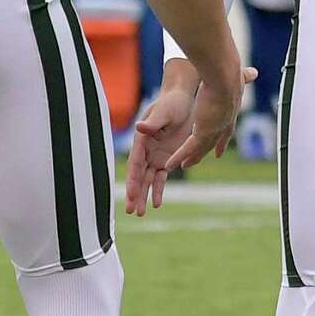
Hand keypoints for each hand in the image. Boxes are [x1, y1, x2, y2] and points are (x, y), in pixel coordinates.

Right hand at [125, 78, 196, 216]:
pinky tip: (156, 203)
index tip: (131, 195)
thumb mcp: (162, 112)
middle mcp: (146, 151)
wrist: (183, 102)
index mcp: (142, 141)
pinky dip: (158, 190)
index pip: (135, 164)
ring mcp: (156, 157)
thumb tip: (140, 127)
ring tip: (140, 213)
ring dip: (144, 196)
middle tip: (131, 211)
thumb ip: (152, 123)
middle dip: (135, 194)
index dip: (133, 180)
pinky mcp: (167, 159)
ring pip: (148, 180)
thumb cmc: (171, 104)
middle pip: (139, 176)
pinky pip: (161, 178)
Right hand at [165, 65, 255, 172]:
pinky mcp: (203, 131)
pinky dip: (179, 156)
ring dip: (189, 158)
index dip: (222, 142)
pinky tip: (172, 163)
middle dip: (204, 153)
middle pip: (213, 143)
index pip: (227, 131)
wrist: (224, 77)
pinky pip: (189, 148)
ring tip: (180, 166)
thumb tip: (254, 73)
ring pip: (199, 149)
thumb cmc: (229, 72)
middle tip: (195, 161)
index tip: (219, 153)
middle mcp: (223, 124)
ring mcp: (214, 130)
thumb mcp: (237, 78)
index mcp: (231, 111)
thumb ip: (243, 78)